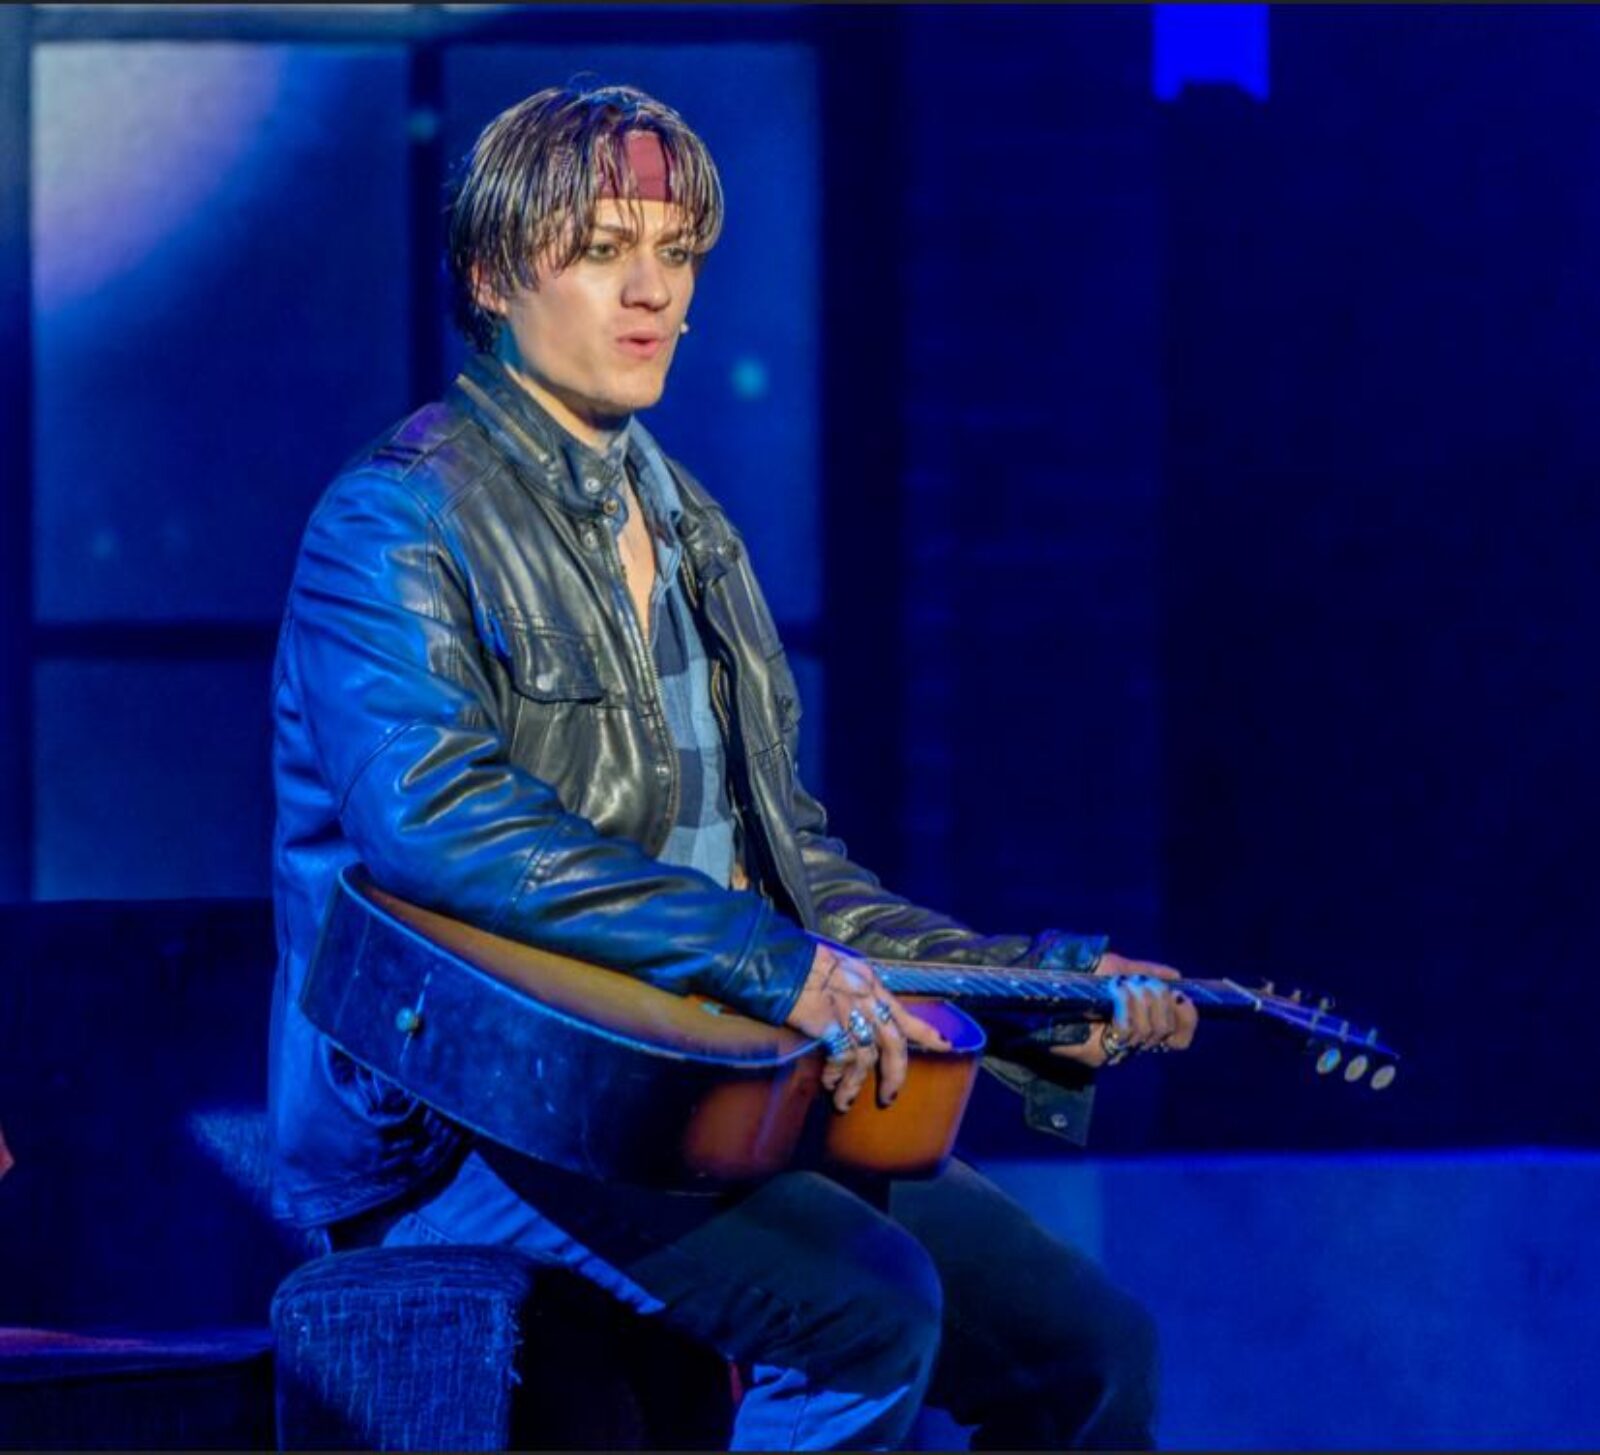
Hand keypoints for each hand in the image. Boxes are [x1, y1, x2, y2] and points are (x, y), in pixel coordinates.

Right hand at [785, 941, 952, 1111]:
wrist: (777, 960)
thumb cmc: (801, 962)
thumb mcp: (838, 966)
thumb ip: (852, 988)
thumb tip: (856, 1012)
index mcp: (870, 983)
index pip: (902, 1013)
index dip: (925, 1032)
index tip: (944, 1046)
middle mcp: (865, 997)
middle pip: (893, 1043)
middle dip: (895, 1074)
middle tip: (889, 1096)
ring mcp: (848, 1011)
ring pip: (866, 1058)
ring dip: (855, 1084)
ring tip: (844, 1102)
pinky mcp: (828, 1025)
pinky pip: (841, 1058)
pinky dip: (837, 1074)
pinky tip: (829, 1083)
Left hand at [1049, 951, 1198, 1069]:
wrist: (1037, 986)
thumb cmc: (1074, 976)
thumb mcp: (1114, 967)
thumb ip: (1145, 972)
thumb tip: (1176, 975)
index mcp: (1139, 1025)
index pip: (1180, 1036)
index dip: (1187, 1017)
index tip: (1181, 996)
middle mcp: (1130, 1043)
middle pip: (1166, 1028)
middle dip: (1158, 998)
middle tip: (1138, 982)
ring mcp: (1113, 1050)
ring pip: (1149, 1031)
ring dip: (1140, 998)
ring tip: (1120, 984)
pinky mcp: (1096, 1055)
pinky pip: (1126, 1032)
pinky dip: (1127, 1007)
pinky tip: (1116, 992)